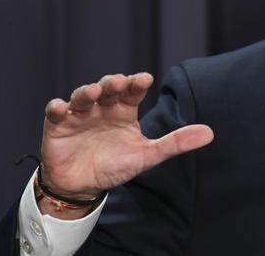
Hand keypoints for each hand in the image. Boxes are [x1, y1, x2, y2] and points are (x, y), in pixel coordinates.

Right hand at [39, 73, 212, 213]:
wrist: (83, 186)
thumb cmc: (116, 166)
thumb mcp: (147, 156)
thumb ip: (175, 143)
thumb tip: (210, 133)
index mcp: (125, 111)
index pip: (132, 91)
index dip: (137, 83)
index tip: (145, 79)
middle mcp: (103, 107)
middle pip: (107, 88)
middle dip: (112, 83)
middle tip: (117, 83)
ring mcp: (80, 114)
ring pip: (82, 95)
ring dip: (87, 91)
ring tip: (93, 92)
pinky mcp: (58, 125)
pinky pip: (55, 112)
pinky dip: (56, 108)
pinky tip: (60, 108)